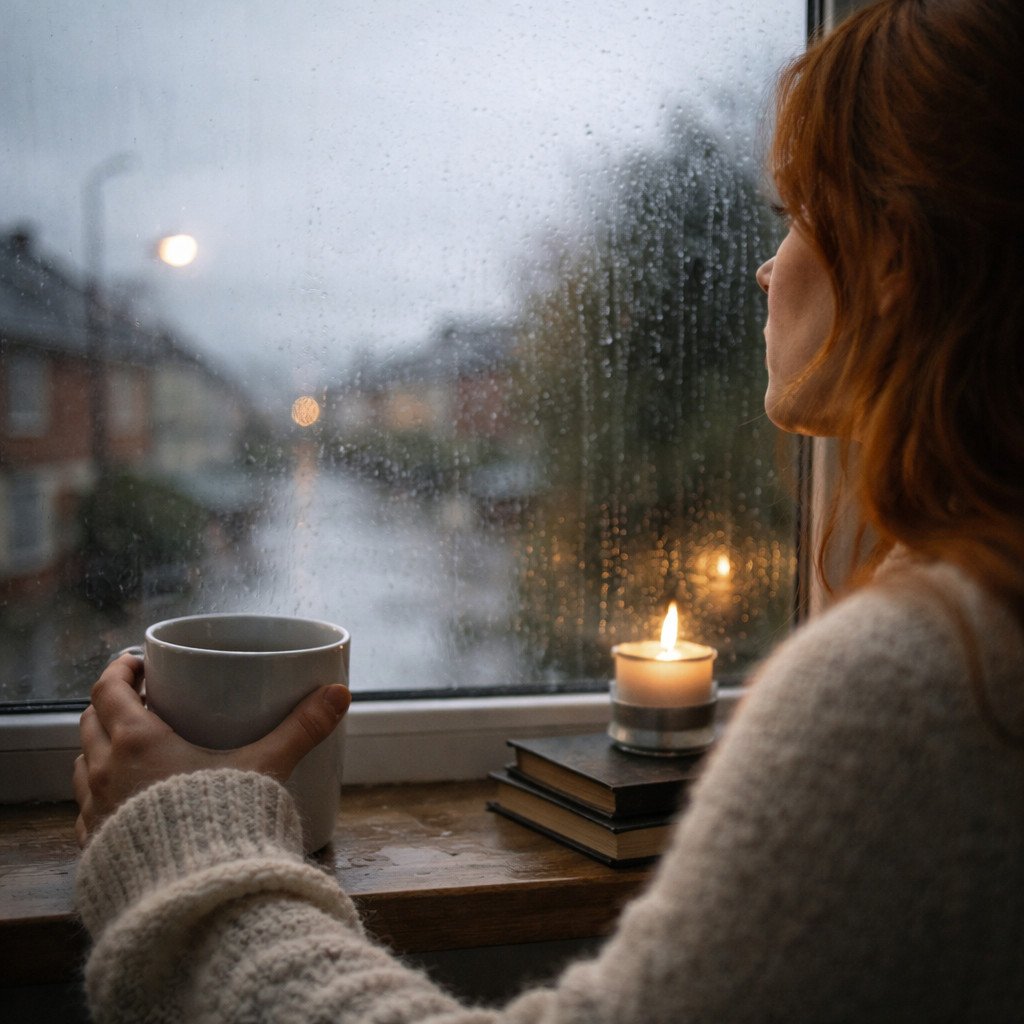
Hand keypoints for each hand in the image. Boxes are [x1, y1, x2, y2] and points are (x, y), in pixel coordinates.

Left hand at [73, 653, 350, 846]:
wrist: (193, 896)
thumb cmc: (223, 822)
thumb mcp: (267, 766)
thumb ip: (302, 728)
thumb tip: (340, 693)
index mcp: (137, 740)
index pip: (108, 689)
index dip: (120, 670)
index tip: (138, 663)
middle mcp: (106, 771)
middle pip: (90, 721)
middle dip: (110, 704)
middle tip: (142, 699)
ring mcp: (95, 810)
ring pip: (84, 764)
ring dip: (101, 748)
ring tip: (132, 747)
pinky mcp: (96, 846)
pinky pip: (87, 807)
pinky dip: (101, 792)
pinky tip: (128, 799)